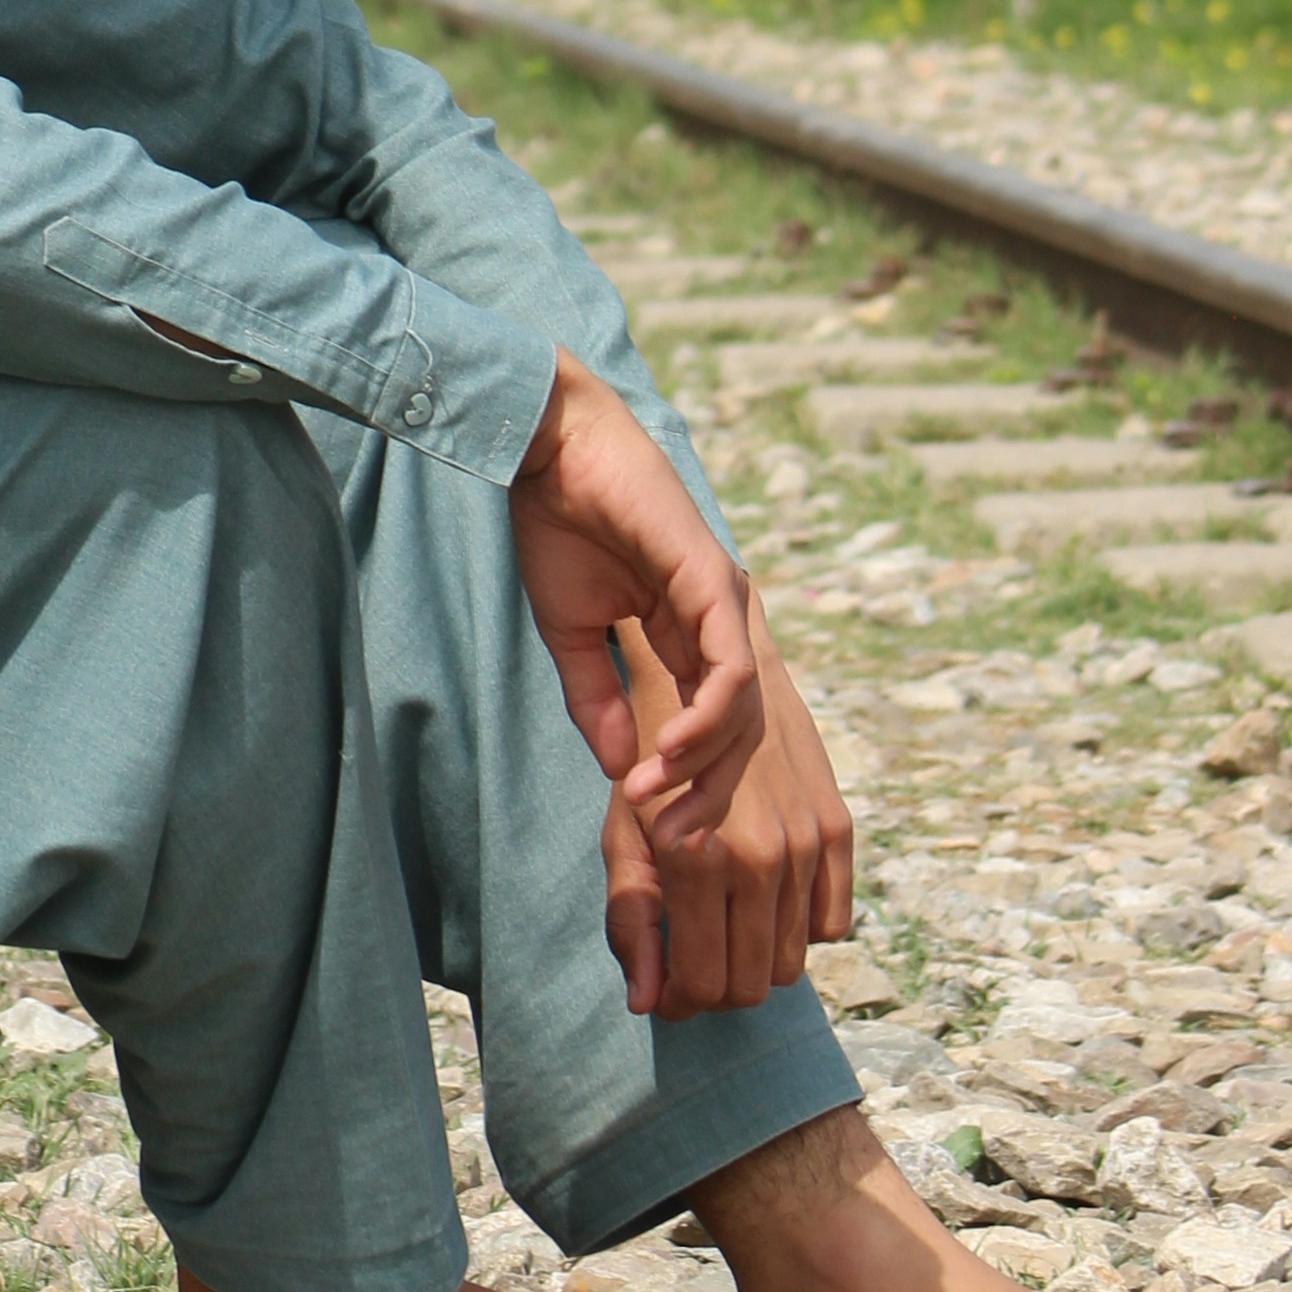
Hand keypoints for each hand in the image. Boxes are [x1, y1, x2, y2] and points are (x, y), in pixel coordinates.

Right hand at [508, 352, 763, 818]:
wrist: (549, 451)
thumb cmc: (558, 524)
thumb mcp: (572, 634)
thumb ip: (598, 699)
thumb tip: (617, 768)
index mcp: (688, 631)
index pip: (709, 725)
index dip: (689, 782)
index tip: (651, 825)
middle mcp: (718, 621)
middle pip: (739, 731)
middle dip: (707, 792)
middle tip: (671, 840)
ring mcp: (724, 602)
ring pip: (742, 710)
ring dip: (703, 766)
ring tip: (658, 800)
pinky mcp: (715, 583)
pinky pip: (730, 669)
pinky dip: (707, 719)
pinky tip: (668, 752)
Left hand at [603, 617, 858, 1016]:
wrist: (713, 675)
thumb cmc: (652, 764)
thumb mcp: (623, 836)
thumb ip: (631, 922)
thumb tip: (645, 1003)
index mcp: (696, 859)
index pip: (701, 985)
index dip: (681, 1002)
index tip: (667, 991)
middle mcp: (760, 856)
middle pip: (750, 986)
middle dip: (716, 991)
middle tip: (693, 965)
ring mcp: (807, 843)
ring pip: (792, 964)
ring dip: (755, 963)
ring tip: (724, 931)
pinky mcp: (839, 828)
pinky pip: (833, 923)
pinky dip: (799, 928)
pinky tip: (766, 901)